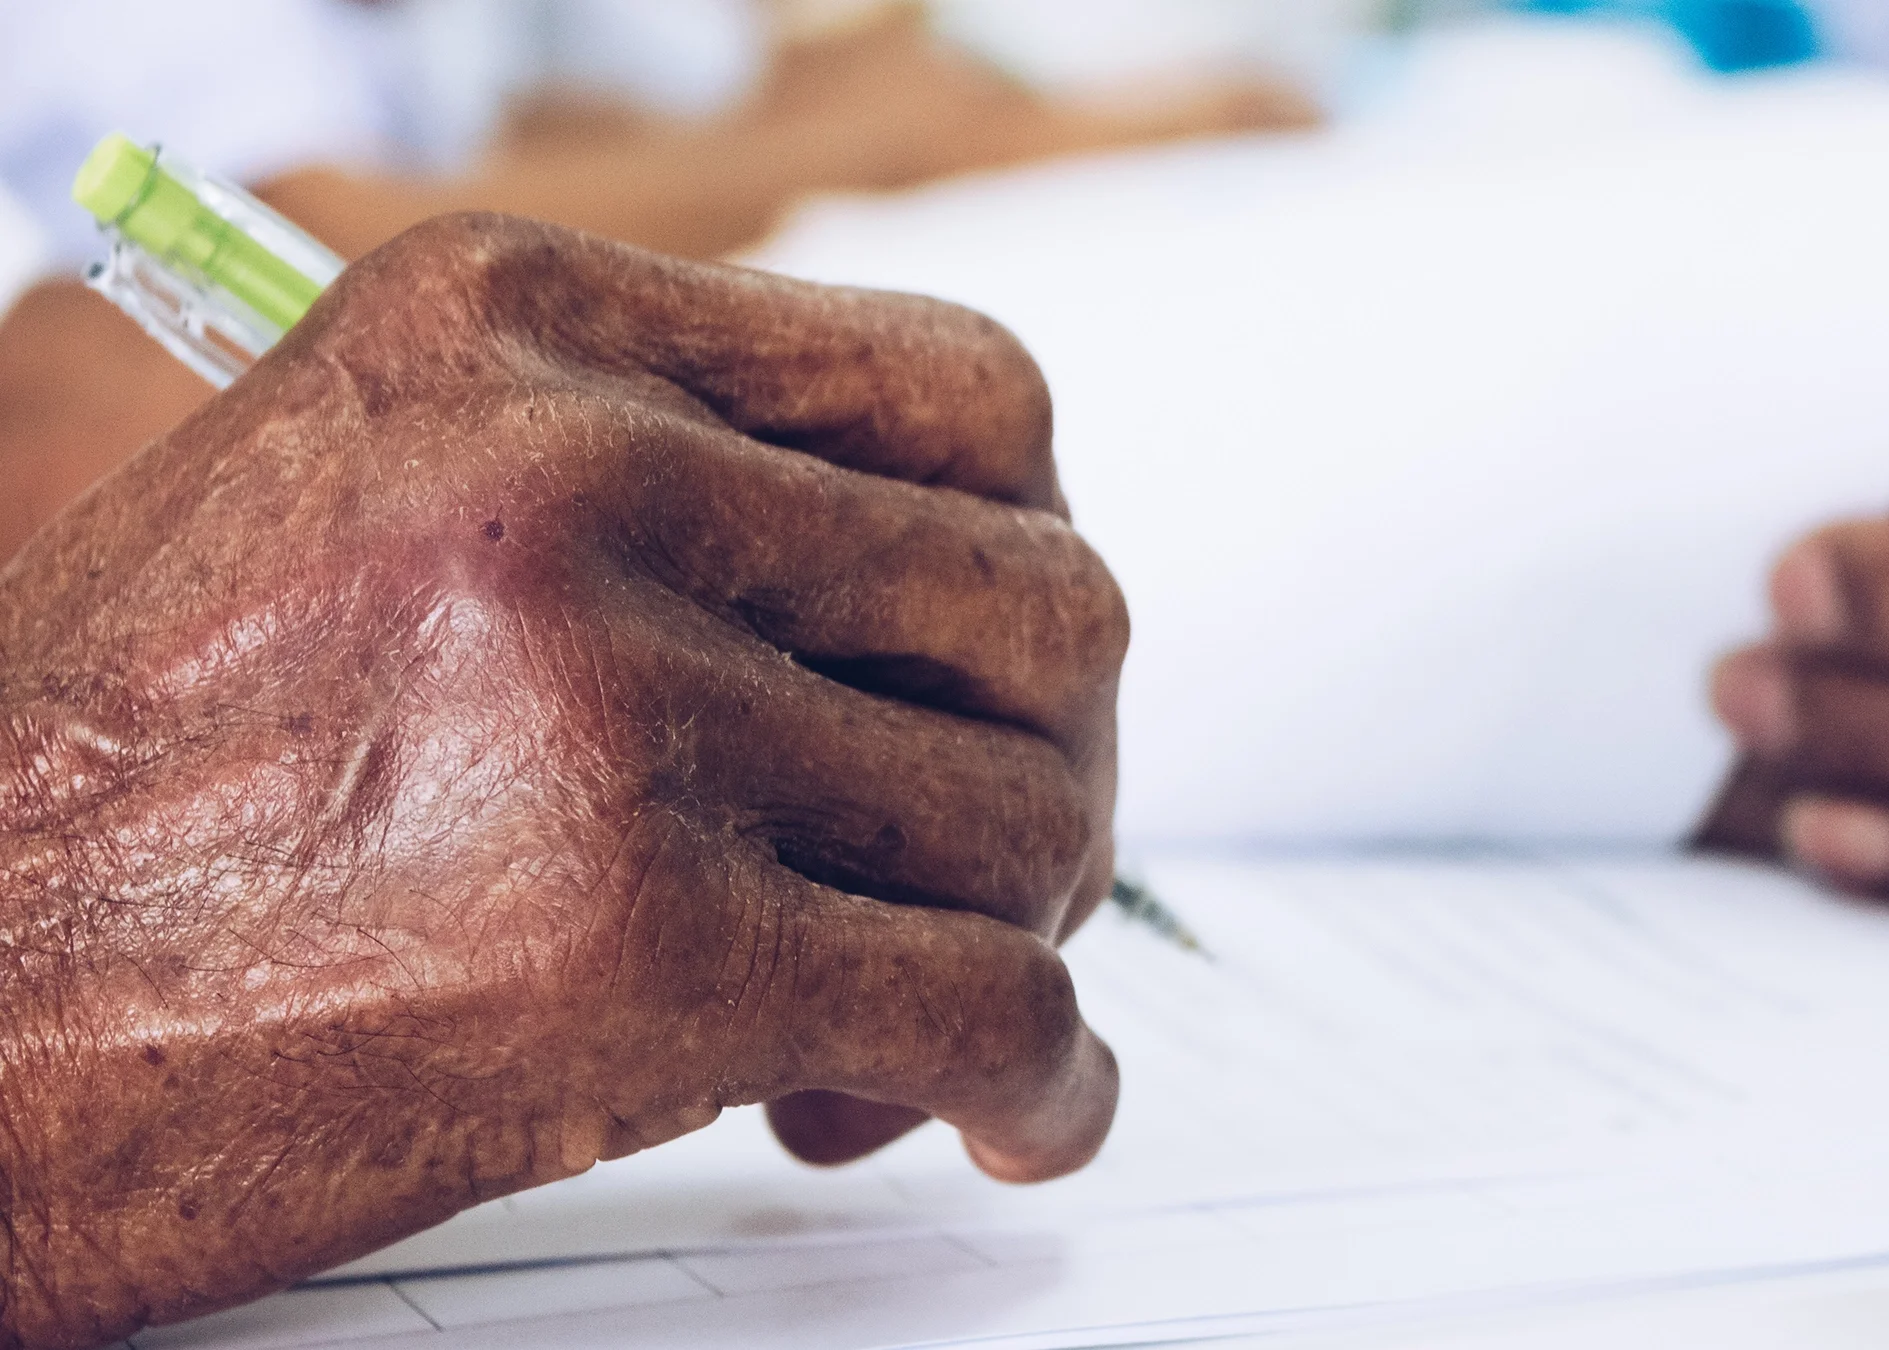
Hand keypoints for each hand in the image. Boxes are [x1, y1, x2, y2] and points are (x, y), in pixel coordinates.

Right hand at [0, 214, 1125, 1348]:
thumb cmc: (160, 784)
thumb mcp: (388, 505)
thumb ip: (663, 501)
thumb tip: (967, 628)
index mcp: (521, 324)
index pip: (975, 399)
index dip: (1021, 560)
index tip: (983, 685)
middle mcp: (575, 472)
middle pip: (1043, 606)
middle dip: (1041, 767)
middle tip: (965, 876)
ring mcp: (608, 703)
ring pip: (1024, 816)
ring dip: (997, 940)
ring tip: (863, 1032)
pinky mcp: (642, 944)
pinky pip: (996, 1003)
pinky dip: (1040, 1086)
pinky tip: (1005, 1122)